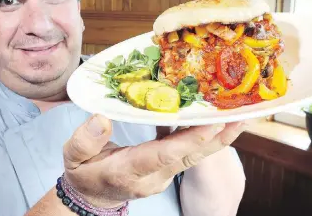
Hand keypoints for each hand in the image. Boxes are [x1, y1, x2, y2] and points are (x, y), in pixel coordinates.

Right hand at [62, 114, 246, 208]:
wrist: (94, 195)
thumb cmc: (84, 172)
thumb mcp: (73, 157)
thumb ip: (84, 140)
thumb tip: (102, 117)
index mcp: (129, 170)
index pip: (162, 156)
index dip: (188, 141)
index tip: (210, 125)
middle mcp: (153, 176)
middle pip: (189, 157)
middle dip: (216, 139)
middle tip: (239, 118)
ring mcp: (163, 175)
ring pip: (195, 157)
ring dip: (217, 138)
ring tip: (239, 117)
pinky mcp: (167, 170)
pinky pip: (189, 154)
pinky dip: (205, 138)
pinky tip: (217, 120)